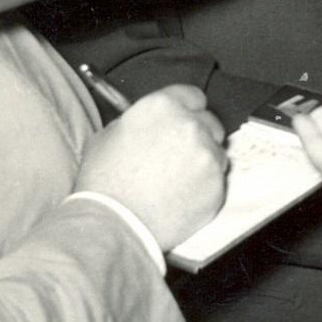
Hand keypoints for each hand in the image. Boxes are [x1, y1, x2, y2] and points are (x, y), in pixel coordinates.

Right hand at [75, 85, 226, 250]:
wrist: (113, 224)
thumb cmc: (104, 183)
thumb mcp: (108, 135)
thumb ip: (137, 121)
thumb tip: (150, 123)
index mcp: (162, 106)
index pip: (193, 96)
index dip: (187, 109)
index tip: (183, 120)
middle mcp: (191, 126)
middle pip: (209, 122)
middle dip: (198, 134)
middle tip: (178, 154)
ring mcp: (208, 156)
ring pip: (217, 152)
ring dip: (203, 161)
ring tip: (178, 180)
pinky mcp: (217, 186)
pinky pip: (218, 180)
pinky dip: (205, 187)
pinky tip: (182, 196)